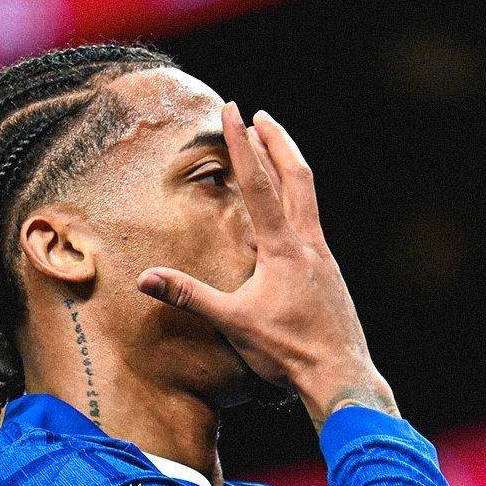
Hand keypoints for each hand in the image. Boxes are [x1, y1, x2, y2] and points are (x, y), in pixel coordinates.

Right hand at [137, 104, 397, 430]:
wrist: (340, 375)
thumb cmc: (288, 351)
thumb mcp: (233, 323)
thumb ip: (190, 295)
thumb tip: (145, 278)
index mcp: (283, 248)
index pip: (259, 185)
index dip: (243, 146)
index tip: (234, 110)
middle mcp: (309, 244)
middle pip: (296, 177)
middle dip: (277, 142)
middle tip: (261, 115)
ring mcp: (324, 258)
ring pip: (309, 199)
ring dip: (290, 169)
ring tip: (277, 152)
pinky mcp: (330, 275)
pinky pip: (313, 225)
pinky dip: (299, 203)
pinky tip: (292, 216)